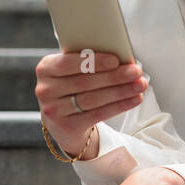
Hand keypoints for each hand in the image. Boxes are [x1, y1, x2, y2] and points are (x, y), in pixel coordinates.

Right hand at [34, 48, 149, 159]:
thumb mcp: (71, 71)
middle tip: (136, 71)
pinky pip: (98, 114)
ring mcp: (54, 110)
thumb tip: (120, 58)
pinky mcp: (67, 126)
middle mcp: (45, 90)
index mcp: (45, 68)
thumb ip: (86, 62)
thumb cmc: (71, 86)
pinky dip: (119, 106)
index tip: (116, 60)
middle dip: (114, 76)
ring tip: (139, 85)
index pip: (69, 63)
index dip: (93, 62)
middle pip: (85, 82)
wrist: (61, 120)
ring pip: (93, 99)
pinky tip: (134, 99)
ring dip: (120, 92)